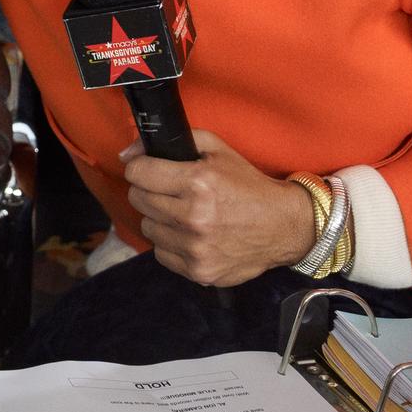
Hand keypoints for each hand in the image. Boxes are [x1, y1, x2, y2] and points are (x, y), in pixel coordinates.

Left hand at [121, 130, 316, 288]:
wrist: (282, 226)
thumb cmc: (248, 185)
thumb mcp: (218, 150)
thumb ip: (174, 141)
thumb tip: (129, 153)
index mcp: (197, 182)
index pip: (138, 173)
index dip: (141, 168)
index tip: (149, 170)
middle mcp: (193, 217)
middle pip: (138, 200)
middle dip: (150, 191)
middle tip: (170, 192)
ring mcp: (195, 247)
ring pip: (148, 227)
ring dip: (160, 219)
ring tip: (183, 214)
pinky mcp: (198, 271)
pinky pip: (161, 253)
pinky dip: (171, 244)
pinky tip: (191, 235)